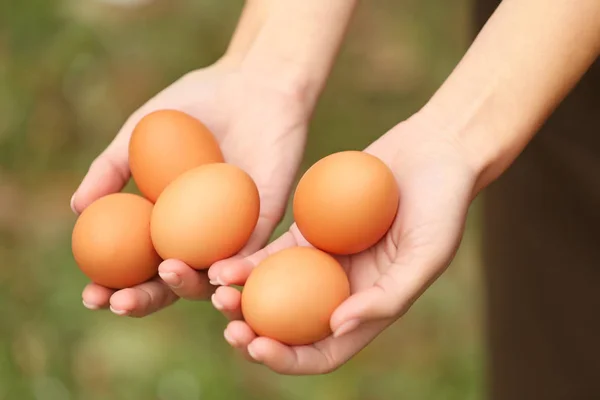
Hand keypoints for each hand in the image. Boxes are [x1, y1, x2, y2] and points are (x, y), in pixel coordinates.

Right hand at [72, 59, 308, 316]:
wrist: (251, 80)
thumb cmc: (198, 104)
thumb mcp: (141, 133)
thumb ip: (111, 168)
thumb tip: (78, 210)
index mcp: (168, 221)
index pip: (139, 265)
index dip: (116, 287)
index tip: (93, 295)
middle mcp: (201, 233)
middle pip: (173, 281)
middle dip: (146, 301)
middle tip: (121, 304)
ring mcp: (235, 230)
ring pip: (213, 276)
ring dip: (189, 288)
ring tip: (166, 276)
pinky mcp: (268, 219)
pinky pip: (255, 252)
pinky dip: (238, 267)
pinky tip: (216, 272)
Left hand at [208, 114, 478, 373]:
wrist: (433, 153)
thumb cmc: (442, 205)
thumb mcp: (427, 254)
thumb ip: (388, 297)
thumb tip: (336, 327)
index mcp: (368, 309)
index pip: (324, 351)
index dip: (289, 359)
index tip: (259, 348)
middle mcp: (341, 291)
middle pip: (290, 328)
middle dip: (256, 336)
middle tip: (230, 330)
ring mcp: (321, 261)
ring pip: (274, 291)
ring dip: (243, 300)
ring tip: (217, 293)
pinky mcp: (308, 231)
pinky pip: (271, 252)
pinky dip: (248, 261)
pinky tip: (225, 261)